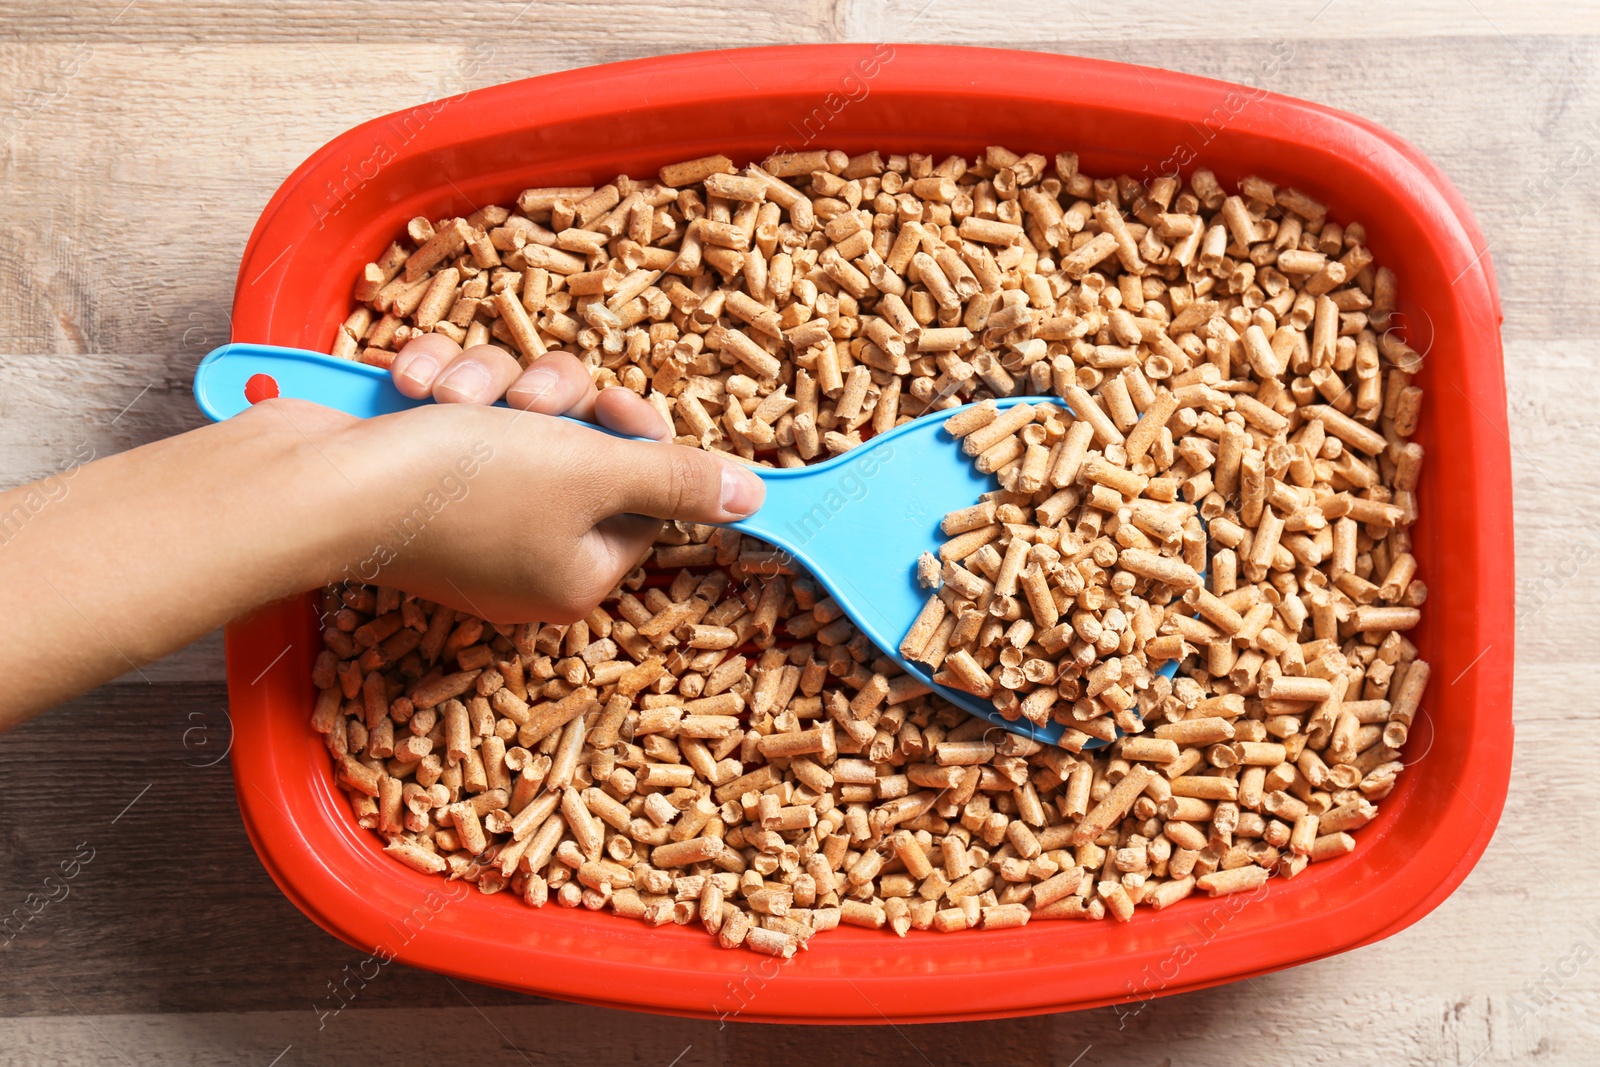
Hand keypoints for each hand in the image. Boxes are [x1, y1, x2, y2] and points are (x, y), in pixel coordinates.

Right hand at [312, 335, 764, 623]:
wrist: (311, 481)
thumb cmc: (461, 484)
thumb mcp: (592, 473)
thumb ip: (675, 480)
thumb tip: (749, 497)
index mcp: (579, 572)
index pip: (645, 495)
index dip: (632, 437)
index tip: (609, 409)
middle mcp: (526, 552)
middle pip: (582, 448)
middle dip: (554, 402)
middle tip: (528, 403)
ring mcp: (466, 515)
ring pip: (518, 415)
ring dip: (489, 386)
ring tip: (449, 397)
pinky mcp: (416, 474)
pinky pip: (456, 412)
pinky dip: (436, 388)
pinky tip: (411, 388)